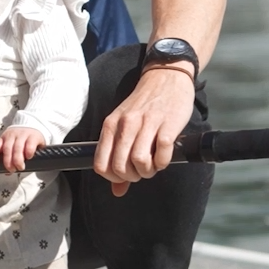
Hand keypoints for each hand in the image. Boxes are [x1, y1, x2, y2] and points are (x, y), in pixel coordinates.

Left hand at [0, 126, 46, 171]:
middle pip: (7, 149)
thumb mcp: (12, 146)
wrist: (34, 126)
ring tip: (20, 167)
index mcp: (3, 138)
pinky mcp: (33, 136)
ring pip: (17, 148)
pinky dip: (28, 152)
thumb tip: (6, 173)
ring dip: (18, 160)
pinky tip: (29, 157)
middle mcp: (11, 135)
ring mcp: (22, 134)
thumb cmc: (21, 140)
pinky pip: (29, 145)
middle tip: (12, 170)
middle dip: (8, 162)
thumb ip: (9, 158)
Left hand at [93, 66, 196, 195]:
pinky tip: (165, 158)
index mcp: (111, 125)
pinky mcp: (168, 125)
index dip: (113, 178)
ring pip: (139, 162)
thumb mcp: (123, 125)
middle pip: (120, 167)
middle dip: (133, 177)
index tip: (125, 176)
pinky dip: (163, 163)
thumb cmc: (143, 105)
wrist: (164, 77)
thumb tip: (117, 191)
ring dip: (148, 171)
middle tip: (142, 171)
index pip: (100, 164)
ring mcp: (147, 124)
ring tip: (153, 165)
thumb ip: (117, 156)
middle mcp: (125, 125)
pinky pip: (162, 154)